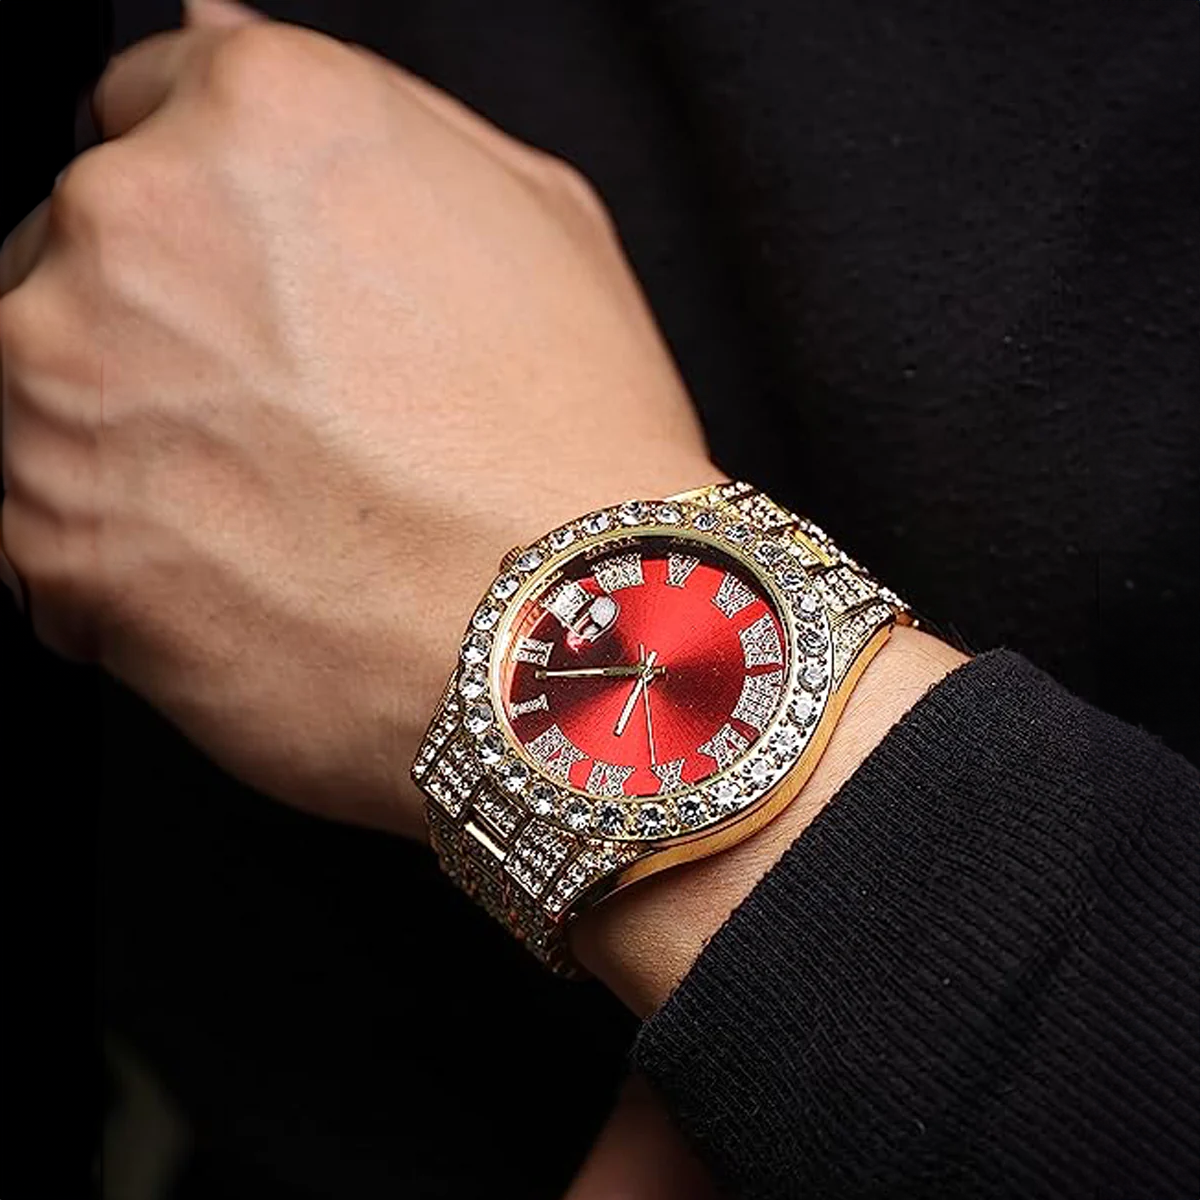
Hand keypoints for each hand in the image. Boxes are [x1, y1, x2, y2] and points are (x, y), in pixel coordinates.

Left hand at [0, 2, 719, 837]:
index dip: (207, 208)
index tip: (244, 284)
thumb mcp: (539, 221)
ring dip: (125, 429)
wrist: (558, 642)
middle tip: (276, 415)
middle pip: (81, 242)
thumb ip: (376, 125)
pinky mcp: (40, 529)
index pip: (147, 110)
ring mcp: (61, 375)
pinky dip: (109, 542)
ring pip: (40, 376)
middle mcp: (135, 218)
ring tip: (260, 506)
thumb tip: (227, 49)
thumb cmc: (574, 445)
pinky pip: (36, 514)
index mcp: (263, 117)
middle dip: (156, 316)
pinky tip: (229, 570)